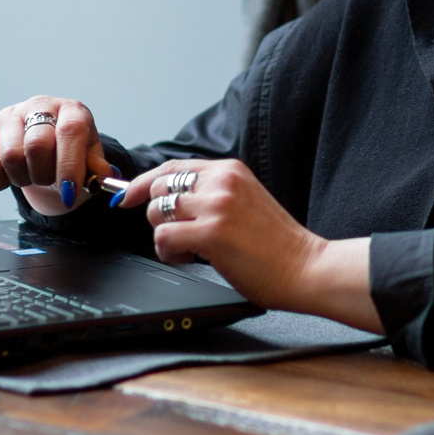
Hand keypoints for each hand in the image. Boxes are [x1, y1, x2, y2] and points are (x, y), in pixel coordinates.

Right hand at [0, 96, 113, 214]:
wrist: (43, 148)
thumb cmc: (69, 154)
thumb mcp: (89, 161)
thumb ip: (97, 168)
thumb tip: (102, 173)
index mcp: (72, 110)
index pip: (70, 131)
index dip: (69, 165)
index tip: (69, 192)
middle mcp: (40, 104)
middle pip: (36, 145)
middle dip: (44, 175)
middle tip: (48, 180)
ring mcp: (11, 113)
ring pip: (11, 156)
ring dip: (23, 178)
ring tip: (30, 175)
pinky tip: (10, 176)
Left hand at [113, 159, 380, 331]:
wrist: (307, 267)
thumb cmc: (278, 245)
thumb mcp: (246, 201)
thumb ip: (214, 193)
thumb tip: (170, 198)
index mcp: (231, 170)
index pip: (173, 167)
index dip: (144, 182)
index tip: (126, 196)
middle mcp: (222, 182)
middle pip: (159, 188)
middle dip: (156, 214)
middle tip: (175, 235)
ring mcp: (216, 206)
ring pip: (157, 212)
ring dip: (163, 235)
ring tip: (185, 250)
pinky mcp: (211, 233)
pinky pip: (163, 236)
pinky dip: (167, 252)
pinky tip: (187, 259)